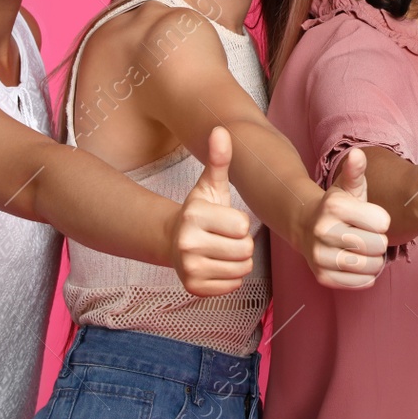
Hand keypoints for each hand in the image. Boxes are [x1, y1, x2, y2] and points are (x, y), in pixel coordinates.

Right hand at [169, 126, 255, 296]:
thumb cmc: (200, 211)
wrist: (173, 241)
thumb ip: (219, 160)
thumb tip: (221, 130)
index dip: (240, 223)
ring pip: (242, 269)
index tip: (225, 220)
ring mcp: (189, 269)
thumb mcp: (210, 185)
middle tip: (225, 237)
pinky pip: (233, 285)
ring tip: (222, 249)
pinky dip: (230, 277)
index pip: (243, 226)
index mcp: (194, 216)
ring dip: (238, 260)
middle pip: (244, 249)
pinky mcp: (193, 288)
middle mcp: (187, 244)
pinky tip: (216, 264)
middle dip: (241, 243)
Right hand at [301, 147, 391, 289]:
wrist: (306, 226)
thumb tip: (357, 154)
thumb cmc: (337, 206)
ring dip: (375, 260)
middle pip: (378, 245)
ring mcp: (320, 255)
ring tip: (365, 250)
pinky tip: (358, 263)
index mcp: (334, 206)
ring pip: (370, 266)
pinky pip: (360, 283)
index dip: (382, 221)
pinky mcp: (322, 276)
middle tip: (369, 236)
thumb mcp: (348, 186)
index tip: (372, 218)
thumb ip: (356, 170)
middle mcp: (323, 231)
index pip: (382, 222)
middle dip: (379, 241)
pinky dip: (366, 276)